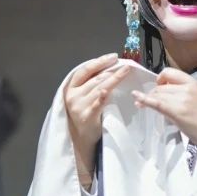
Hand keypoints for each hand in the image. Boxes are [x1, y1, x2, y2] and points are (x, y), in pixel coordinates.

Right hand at [64, 53, 128, 187]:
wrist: (80, 139)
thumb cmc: (84, 115)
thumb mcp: (82, 98)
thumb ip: (90, 85)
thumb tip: (110, 69)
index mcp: (70, 89)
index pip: (85, 70)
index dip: (99, 62)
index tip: (113, 57)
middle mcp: (73, 96)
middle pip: (95, 79)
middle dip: (111, 70)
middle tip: (126, 64)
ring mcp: (79, 106)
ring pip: (99, 88)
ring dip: (113, 78)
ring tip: (125, 71)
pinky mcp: (88, 117)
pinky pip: (97, 104)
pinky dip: (102, 97)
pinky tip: (108, 90)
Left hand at [132, 67, 196, 143]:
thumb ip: (181, 92)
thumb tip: (162, 93)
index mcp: (193, 82)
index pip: (170, 72)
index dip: (160, 79)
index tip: (159, 86)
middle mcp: (187, 88)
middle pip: (161, 86)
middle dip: (153, 93)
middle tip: (148, 100)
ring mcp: (181, 99)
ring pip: (157, 94)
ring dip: (148, 99)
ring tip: (141, 104)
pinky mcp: (176, 110)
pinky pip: (156, 102)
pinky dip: (144, 99)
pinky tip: (137, 98)